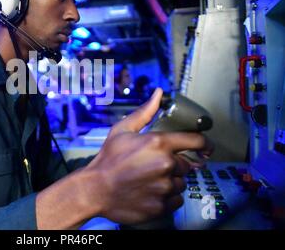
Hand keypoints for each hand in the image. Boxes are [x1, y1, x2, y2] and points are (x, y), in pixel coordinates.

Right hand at [84, 88, 212, 223]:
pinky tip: (150, 192)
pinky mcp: (162, 205)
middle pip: (186, 164)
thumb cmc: (107, 160)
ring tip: (149, 180)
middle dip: (174, 165)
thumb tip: (158, 94)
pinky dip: (166, 198)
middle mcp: (166, 165)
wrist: (94, 190)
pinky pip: (175, 201)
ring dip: (170, 181)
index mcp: (159, 143)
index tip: (206, 148)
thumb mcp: (122, 130)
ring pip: (181, 183)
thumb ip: (145, 112)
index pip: (196, 141)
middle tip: (154, 166)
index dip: (204, 144)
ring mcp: (165, 187)